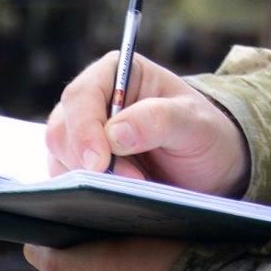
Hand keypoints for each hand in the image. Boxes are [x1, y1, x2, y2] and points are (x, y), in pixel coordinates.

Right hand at [45, 50, 250, 197]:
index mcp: (117, 74)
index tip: (99, 162)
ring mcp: (84, 134)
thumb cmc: (204, 134)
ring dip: (88, 178)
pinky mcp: (82, 164)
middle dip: (87, 159)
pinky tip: (114, 197)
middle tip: (124, 181)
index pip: (82, 95)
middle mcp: (94, 100)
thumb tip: (115, 133)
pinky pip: (67, 179)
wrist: (211, 166)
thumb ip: (158, 120)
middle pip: (62, 128)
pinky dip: (84, 192)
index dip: (84, 128)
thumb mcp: (194, 123)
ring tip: (132, 187)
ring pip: (59, 156)